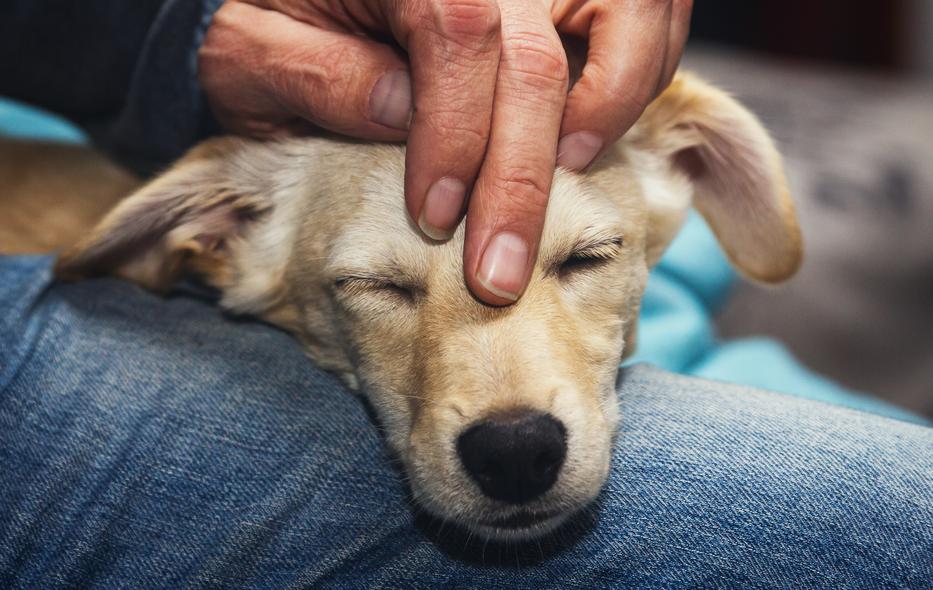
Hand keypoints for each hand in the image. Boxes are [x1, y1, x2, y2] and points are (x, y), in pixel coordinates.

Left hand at [199, 0, 691, 303]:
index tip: (433, 221)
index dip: (457, 139)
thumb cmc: (266, 17)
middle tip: (498, 276)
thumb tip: (401, 115)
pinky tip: (583, 135)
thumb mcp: (250, 50)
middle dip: (522, 178)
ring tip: (563, 181)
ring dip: (610, 110)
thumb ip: (315, 77)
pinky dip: (638, 73)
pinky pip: (644, 14)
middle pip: (537, 57)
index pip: (458, 36)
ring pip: (631, 14)